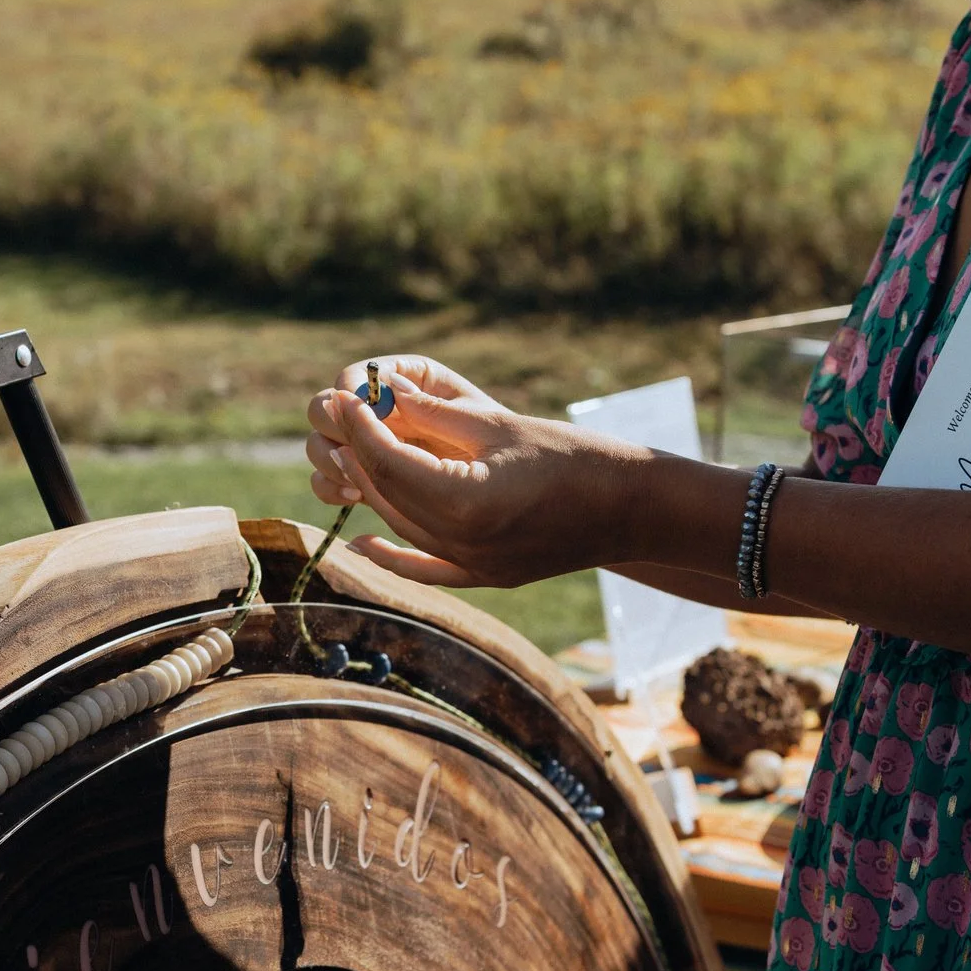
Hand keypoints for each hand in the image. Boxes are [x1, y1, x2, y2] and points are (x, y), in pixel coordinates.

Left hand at [303, 355, 654, 586]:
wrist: (631, 508)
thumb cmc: (573, 455)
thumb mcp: (499, 426)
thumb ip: (435, 415)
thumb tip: (381, 393)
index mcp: (465, 501)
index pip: (389, 461)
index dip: (360, 427)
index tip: (343, 397)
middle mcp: (462, 543)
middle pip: (388, 495)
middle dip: (358, 453)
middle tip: (338, 417)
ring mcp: (473, 566)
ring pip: (400, 528)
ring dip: (372, 491)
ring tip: (351, 454)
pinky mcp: (486, 576)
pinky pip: (424, 569)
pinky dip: (391, 557)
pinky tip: (361, 543)